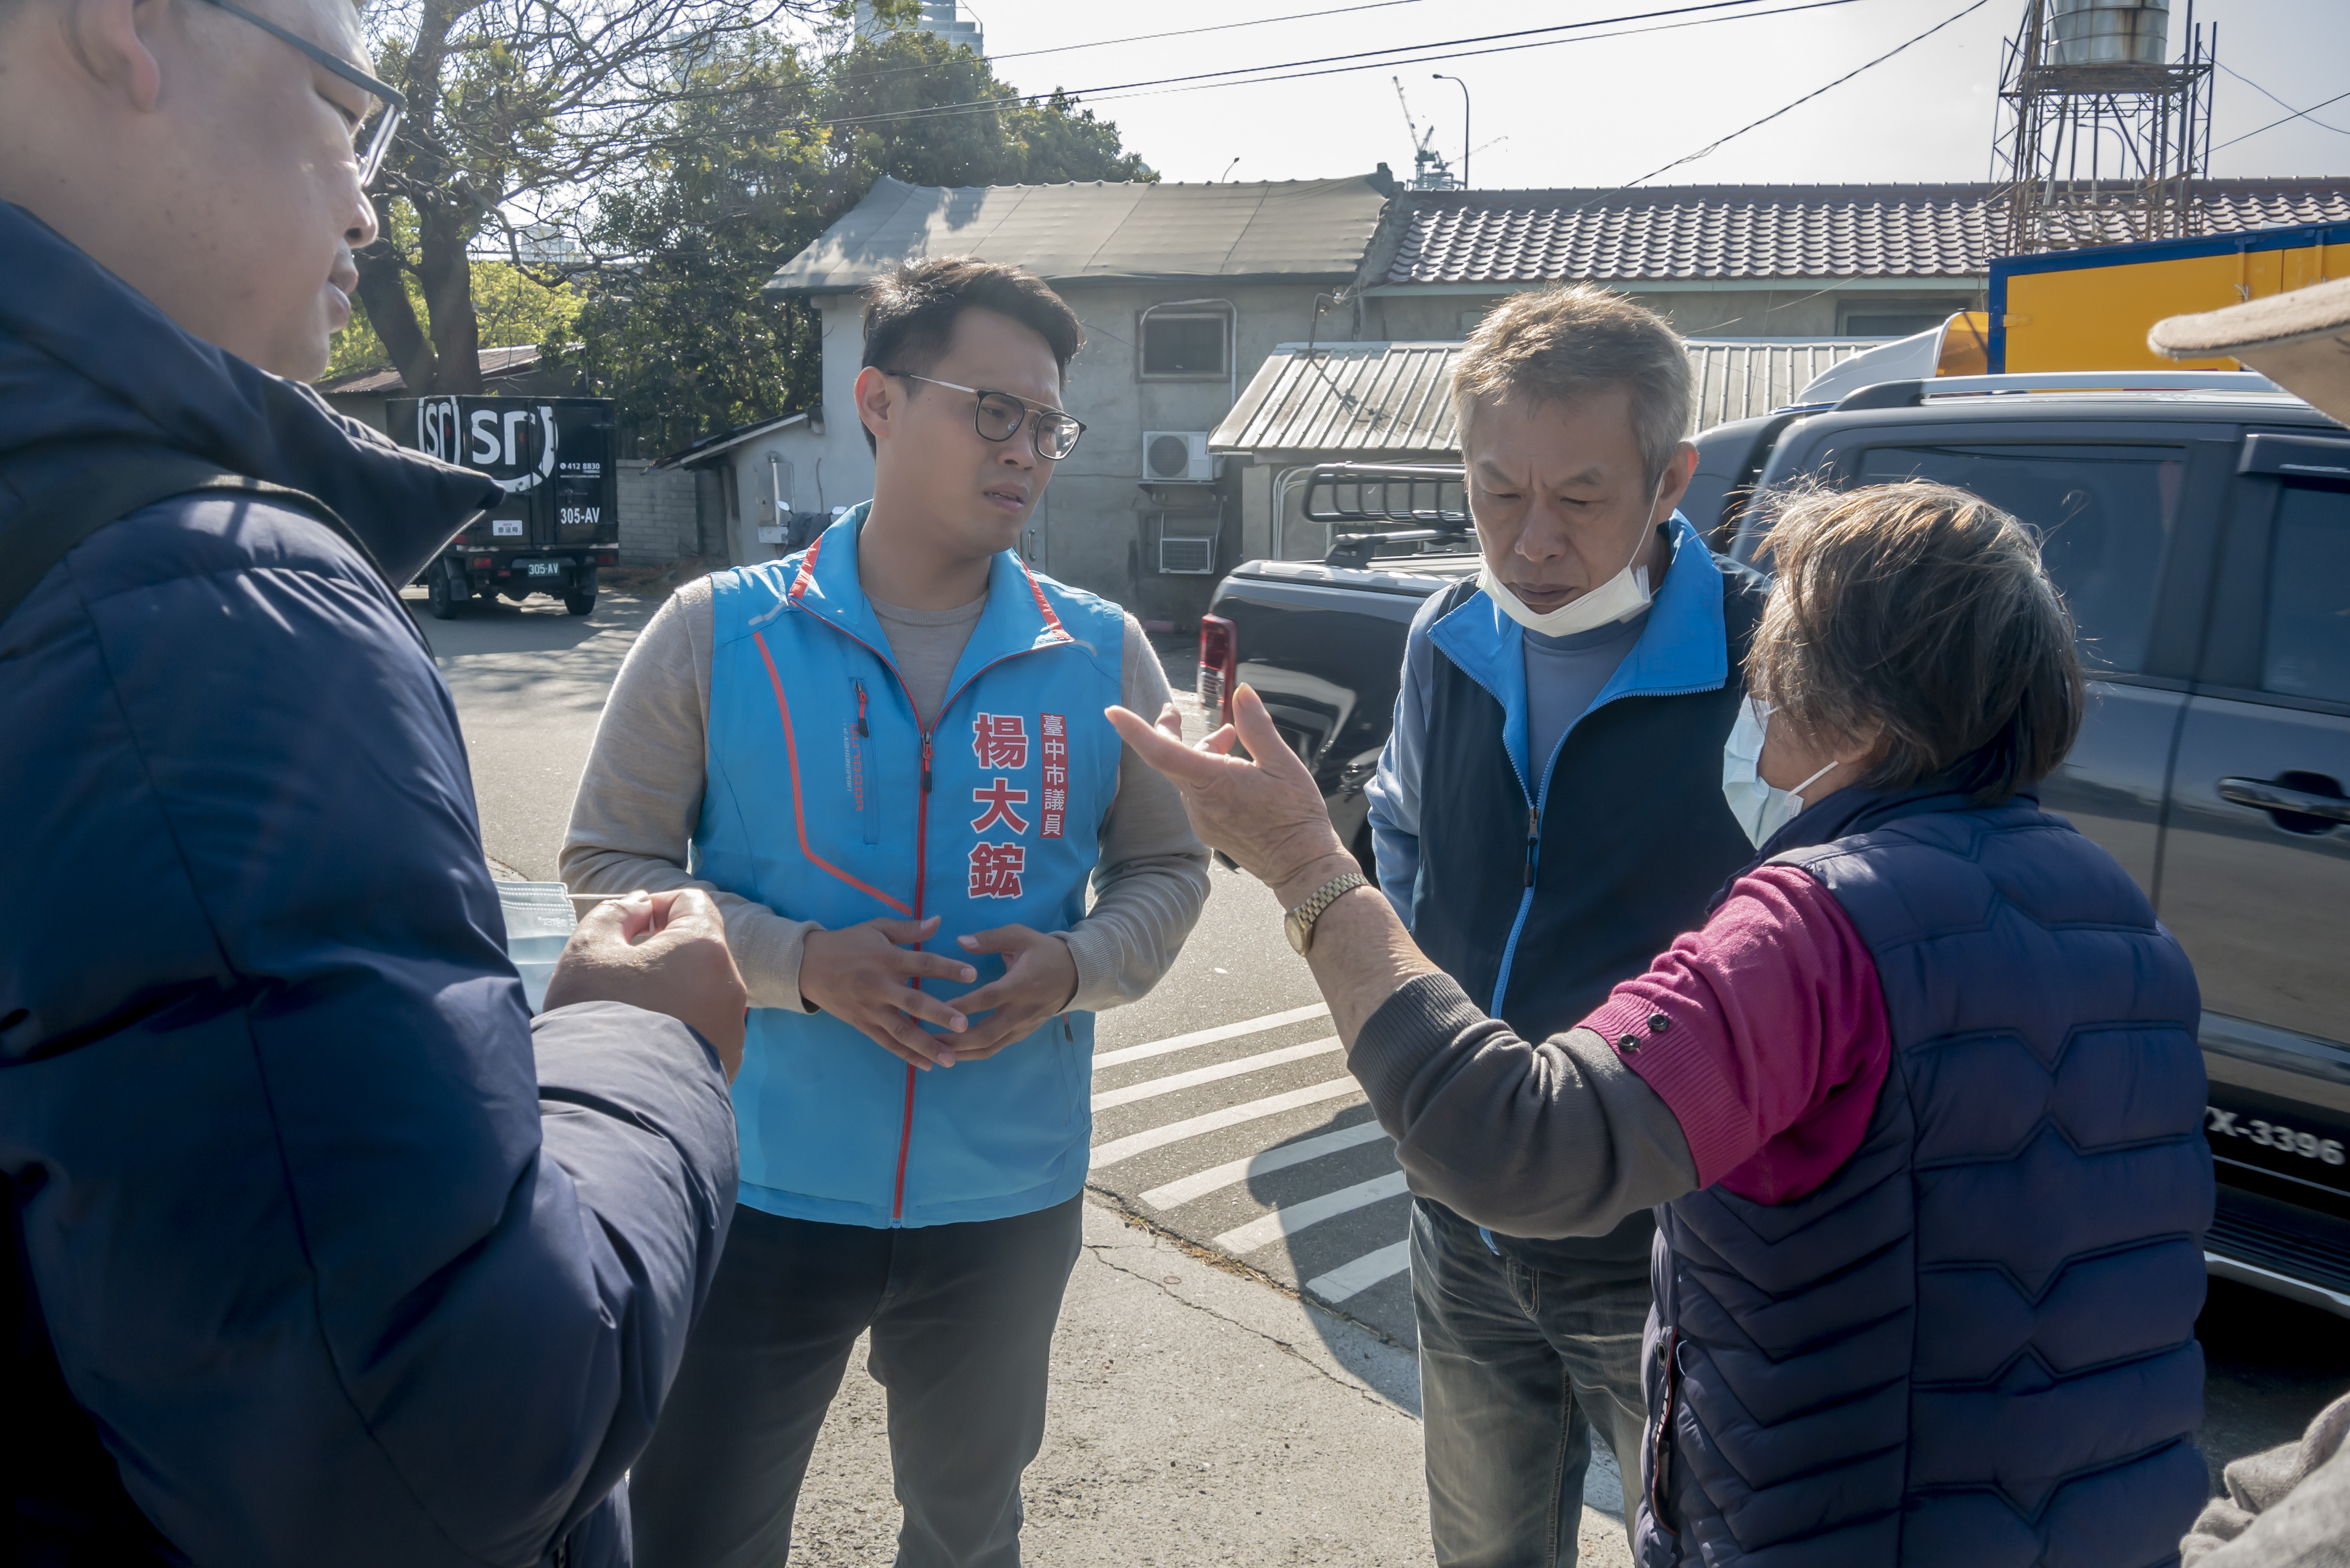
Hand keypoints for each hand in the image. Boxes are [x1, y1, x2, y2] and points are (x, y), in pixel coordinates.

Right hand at [543, 889, 748, 1079]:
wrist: (603, 1101)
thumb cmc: (595, 1013)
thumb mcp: (589, 948)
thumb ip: (617, 913)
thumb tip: (640, 906)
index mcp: (705, 948)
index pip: (692, 903)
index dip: (657, 905)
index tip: (630, 927)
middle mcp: (731, 986)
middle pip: (700, 949)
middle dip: (663, 951)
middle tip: (622, 972)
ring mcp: (733, 1029)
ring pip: (701, 991)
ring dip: (671, 990)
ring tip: (630, 1011)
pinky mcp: (726, 1064)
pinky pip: (703, 1029)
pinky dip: (679, 1026)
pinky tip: (644, 1042)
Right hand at [799, 915, 977, 1071]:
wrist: (806, 965)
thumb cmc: (847, 943)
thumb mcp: (876, 928)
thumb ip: (908, 929)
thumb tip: (939, 921)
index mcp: (887, 959)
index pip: (922, 964)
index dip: (947, 968)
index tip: (973, 974)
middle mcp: (880, 986)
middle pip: (913, 1002)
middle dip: (940, 1014)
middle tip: (964, 1025)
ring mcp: (870, 1009)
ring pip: (901, 1031)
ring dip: (927, 1046)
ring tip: (951, 1059)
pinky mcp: (862, 1024)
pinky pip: (887, 1043)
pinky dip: (907, 1055)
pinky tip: (927, 1065)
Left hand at [945, 926, 1079, 1061]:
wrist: (1076, 975)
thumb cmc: (1044, 952)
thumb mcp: (1020, 936)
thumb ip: (990, 939)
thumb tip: (960, 941)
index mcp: (1019, 985)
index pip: (988, 999)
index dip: (963, 1006)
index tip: (938, 1008)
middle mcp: (1020, 1011)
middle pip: (987, 1033)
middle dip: (957, 1040)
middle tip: (928, 1040)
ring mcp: (1022, 1026)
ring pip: (990, 1047)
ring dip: (962, 1052)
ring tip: (935, 1052)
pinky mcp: (1022, 1034)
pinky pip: (996, 1048)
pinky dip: (974, 1053)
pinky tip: (954, 1053)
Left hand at [1105, 692, 1353, 906]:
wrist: (1301, 866)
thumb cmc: (1296, 815)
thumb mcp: (1282, 763)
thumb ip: (1257, 726)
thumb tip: (1242, 692)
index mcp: (1213, 782)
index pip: (1162, 752)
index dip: (1135, 730)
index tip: (1112, 713)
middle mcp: (1199, 803)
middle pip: (1169, 759)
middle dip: (1170, 731)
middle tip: (1171, 710)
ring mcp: (1201, 819)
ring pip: (1186, 776)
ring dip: (1200, 754)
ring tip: (1230, 738)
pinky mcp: (1207, 829)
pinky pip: (1197, 794)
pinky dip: (1207, 775)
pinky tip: (1233, 769)